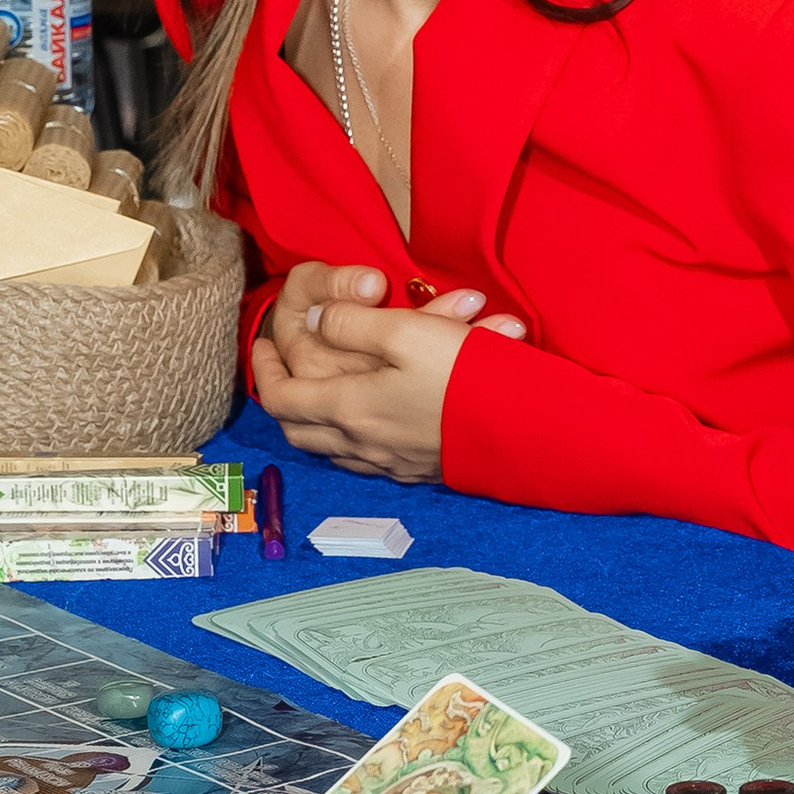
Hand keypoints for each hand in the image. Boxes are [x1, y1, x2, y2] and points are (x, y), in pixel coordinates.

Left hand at [251, 276, 520, 479]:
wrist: (531, 434)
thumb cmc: (468, 379)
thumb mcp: (409, 332)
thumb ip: (353, 322)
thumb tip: (315, 321)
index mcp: (351, 408)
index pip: (281, 397)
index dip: (264, 369)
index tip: (262, 344)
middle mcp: (364, 444)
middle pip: (299, 430)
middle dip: (283, 397)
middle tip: (281, 370)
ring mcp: (393, 463)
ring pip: (331, 449)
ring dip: (315, 421)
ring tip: (316, 394)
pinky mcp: (422, 471)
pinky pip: (366, 460)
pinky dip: (351, 439)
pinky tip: (369, 421)